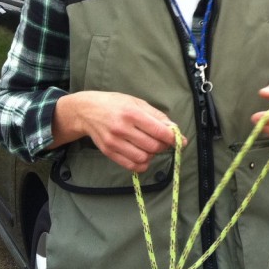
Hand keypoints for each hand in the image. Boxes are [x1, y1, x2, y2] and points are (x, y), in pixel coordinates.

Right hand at [52, 91, 181, 172]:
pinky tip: (144, 157)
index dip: (173, 138)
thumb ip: (156, 116)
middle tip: (164, 142)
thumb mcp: (137, 102)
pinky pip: (130, 165)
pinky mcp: (108, 152)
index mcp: (132, 113)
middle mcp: (122, 128)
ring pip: (143, 157)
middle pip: (153, 146)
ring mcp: (114, 142)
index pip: (158, 130)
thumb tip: (174, 129)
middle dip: (164, 146)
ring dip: (153, 155)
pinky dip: (142, 164)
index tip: (180, 140)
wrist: (87, 111)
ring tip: (152, 147)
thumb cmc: (115, 104)